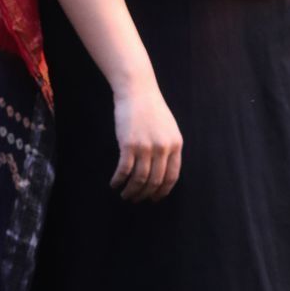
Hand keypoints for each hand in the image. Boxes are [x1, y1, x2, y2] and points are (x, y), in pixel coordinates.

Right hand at [110, 76, 182, 202]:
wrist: (137, 91)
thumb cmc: (151, 108)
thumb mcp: (168, 128)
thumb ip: (168, 147)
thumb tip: (163, 169)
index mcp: (175, 145)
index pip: (172, 176)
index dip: (162, 191)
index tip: (154, 198)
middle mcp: (162, 148)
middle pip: (155, 181)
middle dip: (145, 195)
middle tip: (136, 199)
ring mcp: (146, 147)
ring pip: (139, 180)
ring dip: (131, 191)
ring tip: (125, 195)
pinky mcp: (129, 145)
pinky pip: (124, 171)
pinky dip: (118, 180)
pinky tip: (114, 183)